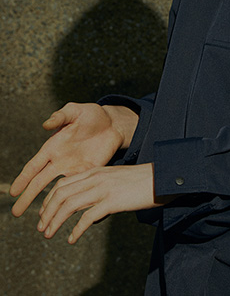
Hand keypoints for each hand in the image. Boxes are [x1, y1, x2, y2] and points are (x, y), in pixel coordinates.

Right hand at [10, 103, 137, 216]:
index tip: (13, 192)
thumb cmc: (91, 115)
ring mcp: (74, 169)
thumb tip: (46, 124)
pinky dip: (72, 201)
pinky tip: (66, 214)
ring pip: (57, 190)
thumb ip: (61, 116)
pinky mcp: (89, 173)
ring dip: (48, 205)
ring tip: (40, 222)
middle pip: (40, 182)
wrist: (113, 124)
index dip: (23, 178)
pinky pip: (78, 189)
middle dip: (27, 197)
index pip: (34, 165)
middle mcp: (60, 161)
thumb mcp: (75, 111)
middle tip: (15, 213)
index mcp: (53, 147)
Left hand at [37, 163, 171, 243]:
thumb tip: (89, 210)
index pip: (63, 183)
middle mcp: (96, 177)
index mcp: (96, 171)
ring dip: (55, 221)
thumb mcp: (116, 179)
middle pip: (62, 193)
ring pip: (69, 204)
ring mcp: (103, 188)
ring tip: (49, 234)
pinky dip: (76, 229)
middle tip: (42, 227)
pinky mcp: (113, 200)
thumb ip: (100, 188)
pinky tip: (72, 239)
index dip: (49, 199)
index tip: (44, 213)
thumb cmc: (141, 181)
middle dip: (47, 211)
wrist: (161, 177)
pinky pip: (88, 217)